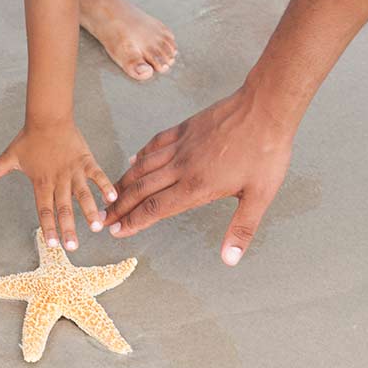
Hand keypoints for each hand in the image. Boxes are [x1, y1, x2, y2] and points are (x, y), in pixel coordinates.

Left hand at [0, 120, 116, 250]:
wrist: (48, 117)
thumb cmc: (29, 138)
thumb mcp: (10, 156)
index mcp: (41, 183)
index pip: (44, 210)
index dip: (48, 228)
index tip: (53, 245)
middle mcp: (58, 180)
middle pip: (64, 209)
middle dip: (68, 229)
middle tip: (73, 248)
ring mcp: (74, 171)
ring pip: (83, 195)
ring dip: (90, 212)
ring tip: (97, 227)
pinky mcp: (86, 161)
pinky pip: (97, 175)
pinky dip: (105, 186)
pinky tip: (112, 199)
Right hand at [105, 89, 294, 264]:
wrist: (265, 107)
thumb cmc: (266, 152)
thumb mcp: (259, 196)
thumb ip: (241, 229)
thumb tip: (230, 259)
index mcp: (196, 186)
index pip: (155, 209)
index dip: (133, 222)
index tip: (116, 231)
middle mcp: (181, 167)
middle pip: (141, 190)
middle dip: (119, 207)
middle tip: (101, 218)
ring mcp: (181, 146)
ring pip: (143, 167)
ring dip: (123, 183)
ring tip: (110, 196)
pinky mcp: (185, 129)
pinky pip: (155, 144)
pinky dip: (141, 155)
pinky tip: (133, 162)